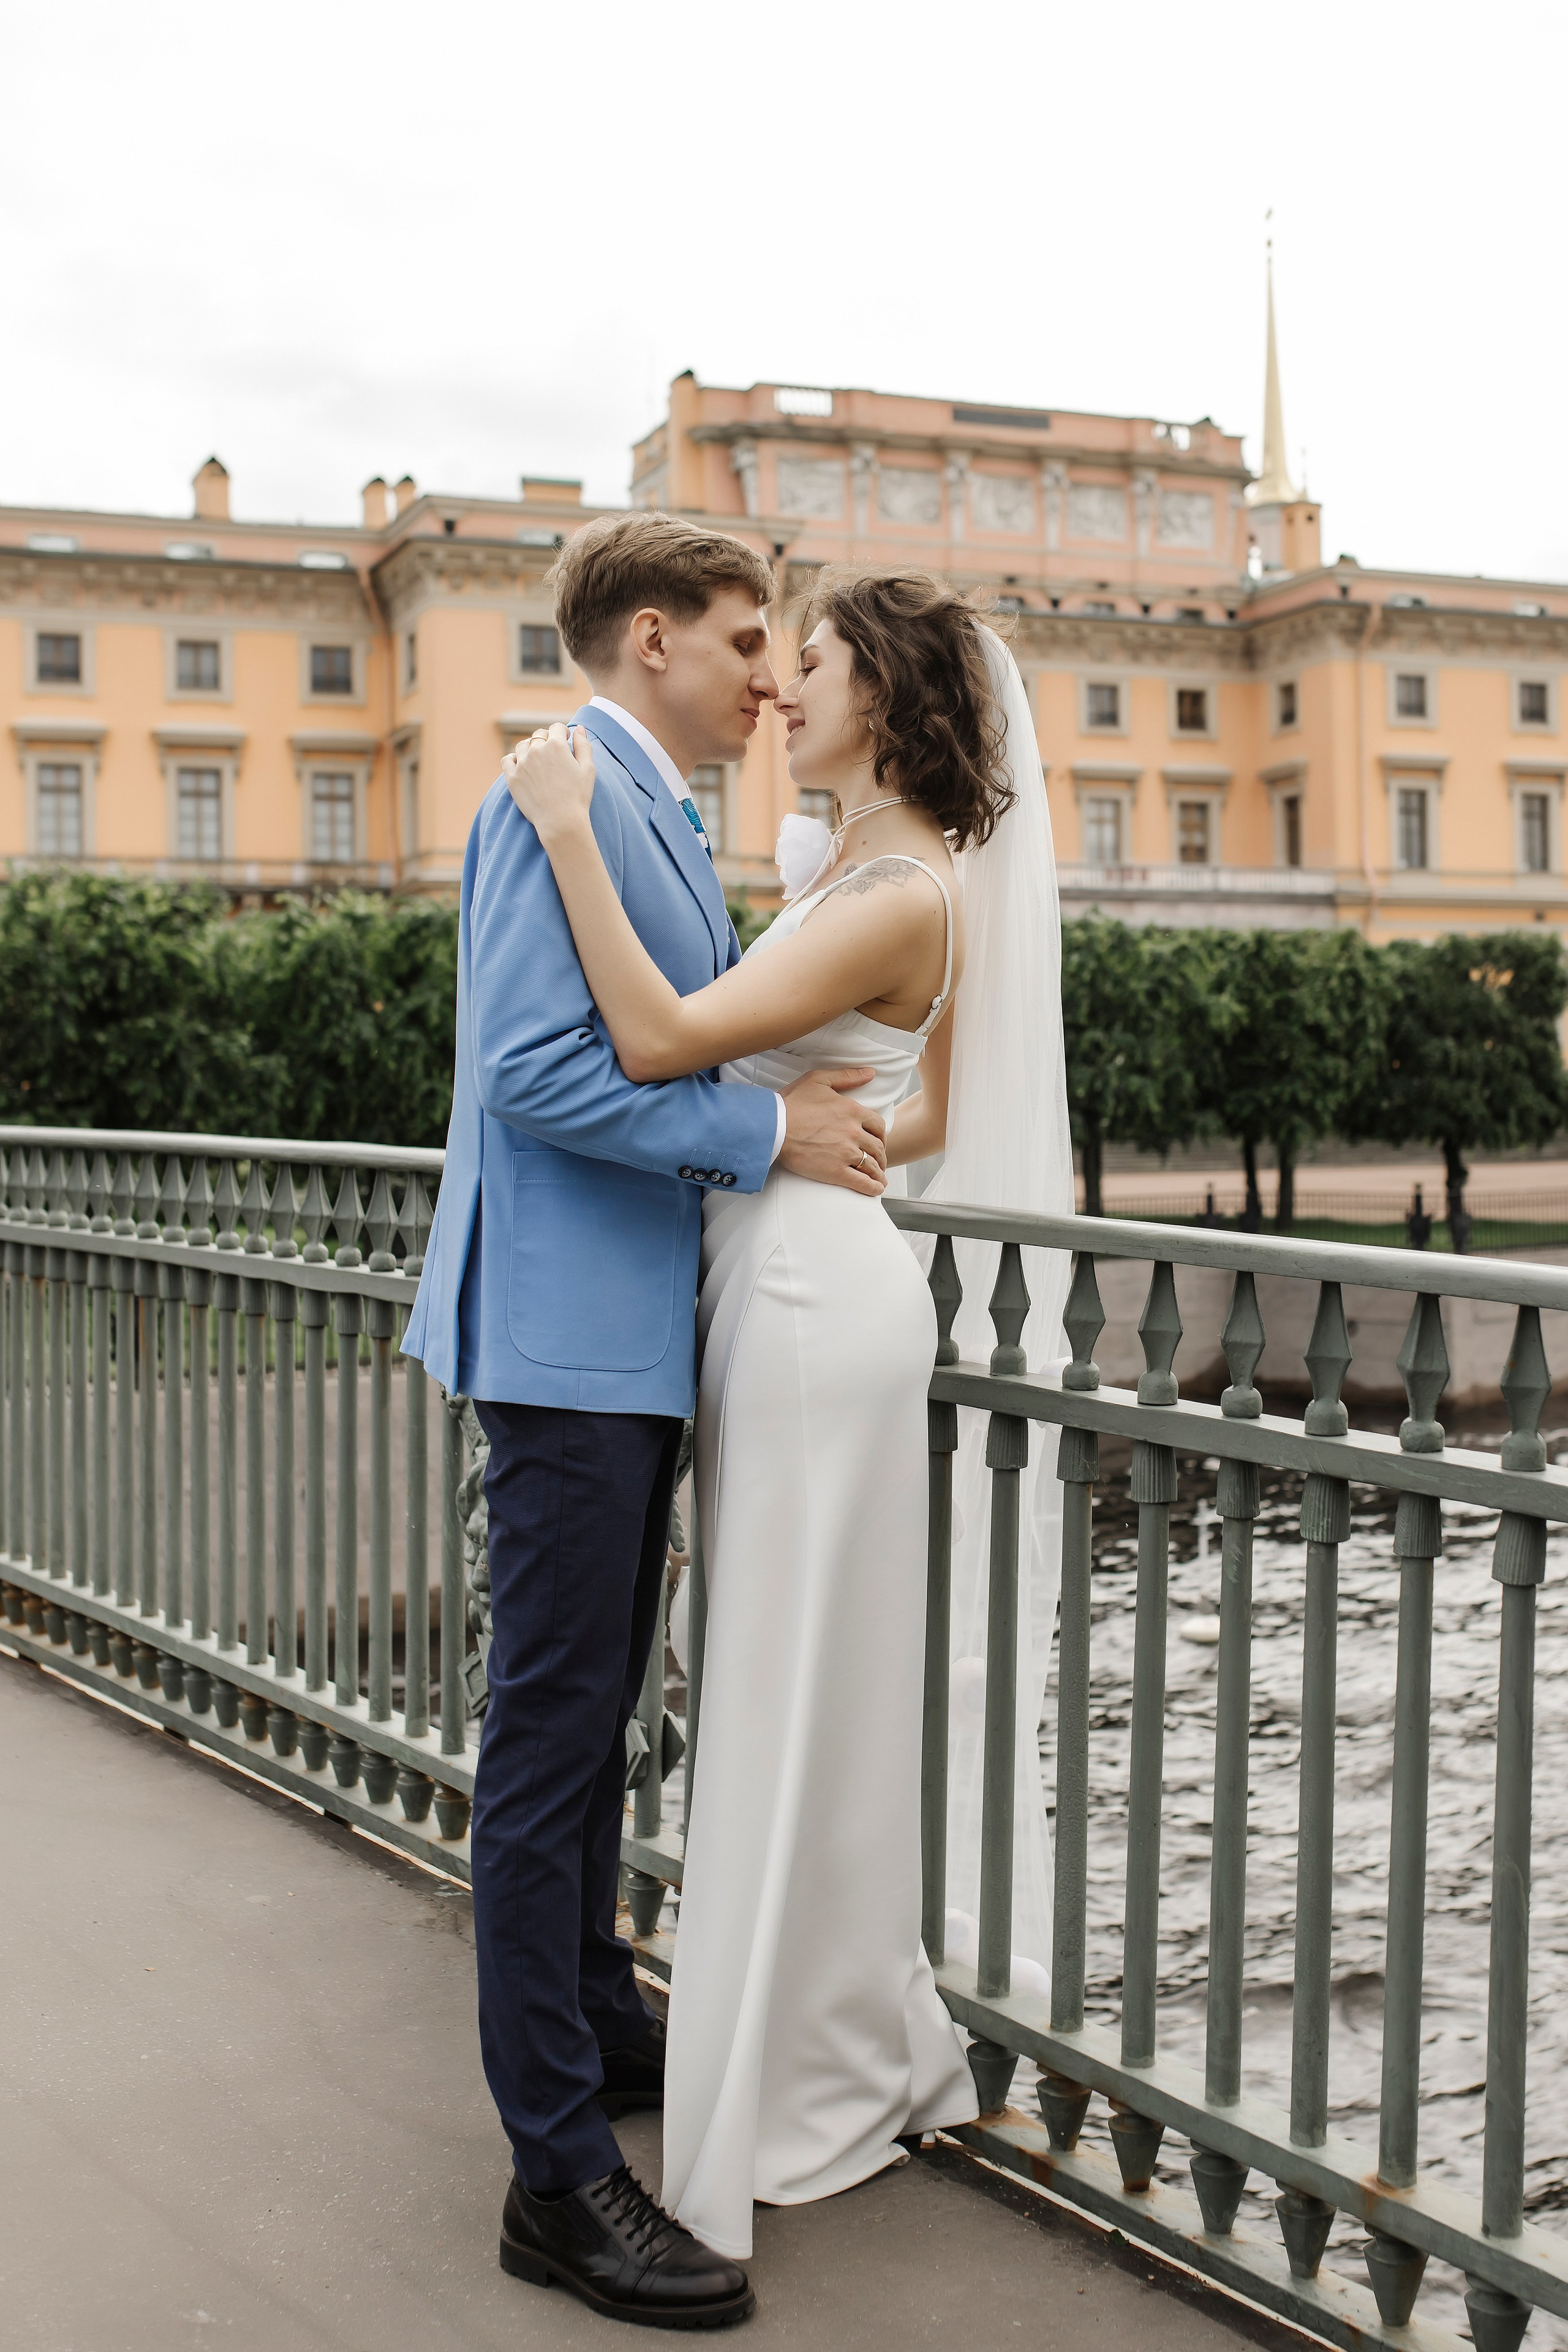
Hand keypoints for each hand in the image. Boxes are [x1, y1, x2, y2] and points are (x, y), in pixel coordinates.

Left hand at [503, 722, 594, 843]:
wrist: (560, 822)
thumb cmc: (578, 797)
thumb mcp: (588, 769)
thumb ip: (583, 745)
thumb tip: (578, 728)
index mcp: (556, 745)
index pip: (556, 728)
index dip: (562, 732)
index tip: (565, 740)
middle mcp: (536, 750)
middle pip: (539, 735)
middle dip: (547, 740)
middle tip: (553, 753)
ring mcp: (522, 763)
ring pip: (523, 745)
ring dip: (530, 748)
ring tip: (537, 759)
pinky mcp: (512, 777)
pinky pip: (507, 759)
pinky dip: (513, 758)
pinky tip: (521, 764)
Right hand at [778, 1067, 887, 1196]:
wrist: (772, 1127)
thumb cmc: (791, 1102)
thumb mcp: (818, 1080)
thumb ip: (847, 1076)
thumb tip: (870, 1073)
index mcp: (853, 1111)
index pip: (878, 1125)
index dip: (880, 1135)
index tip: (878, 1141)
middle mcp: (854, 1132)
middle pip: (877, 1147)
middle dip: (880, 1155)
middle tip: (878, 1161)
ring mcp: (846, 1153)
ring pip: (872, 1165)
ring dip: (879, 1172)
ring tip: (879, 1178)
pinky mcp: (835, 1172)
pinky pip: (862, 1182)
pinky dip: (872, 1187)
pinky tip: (876, 1189)